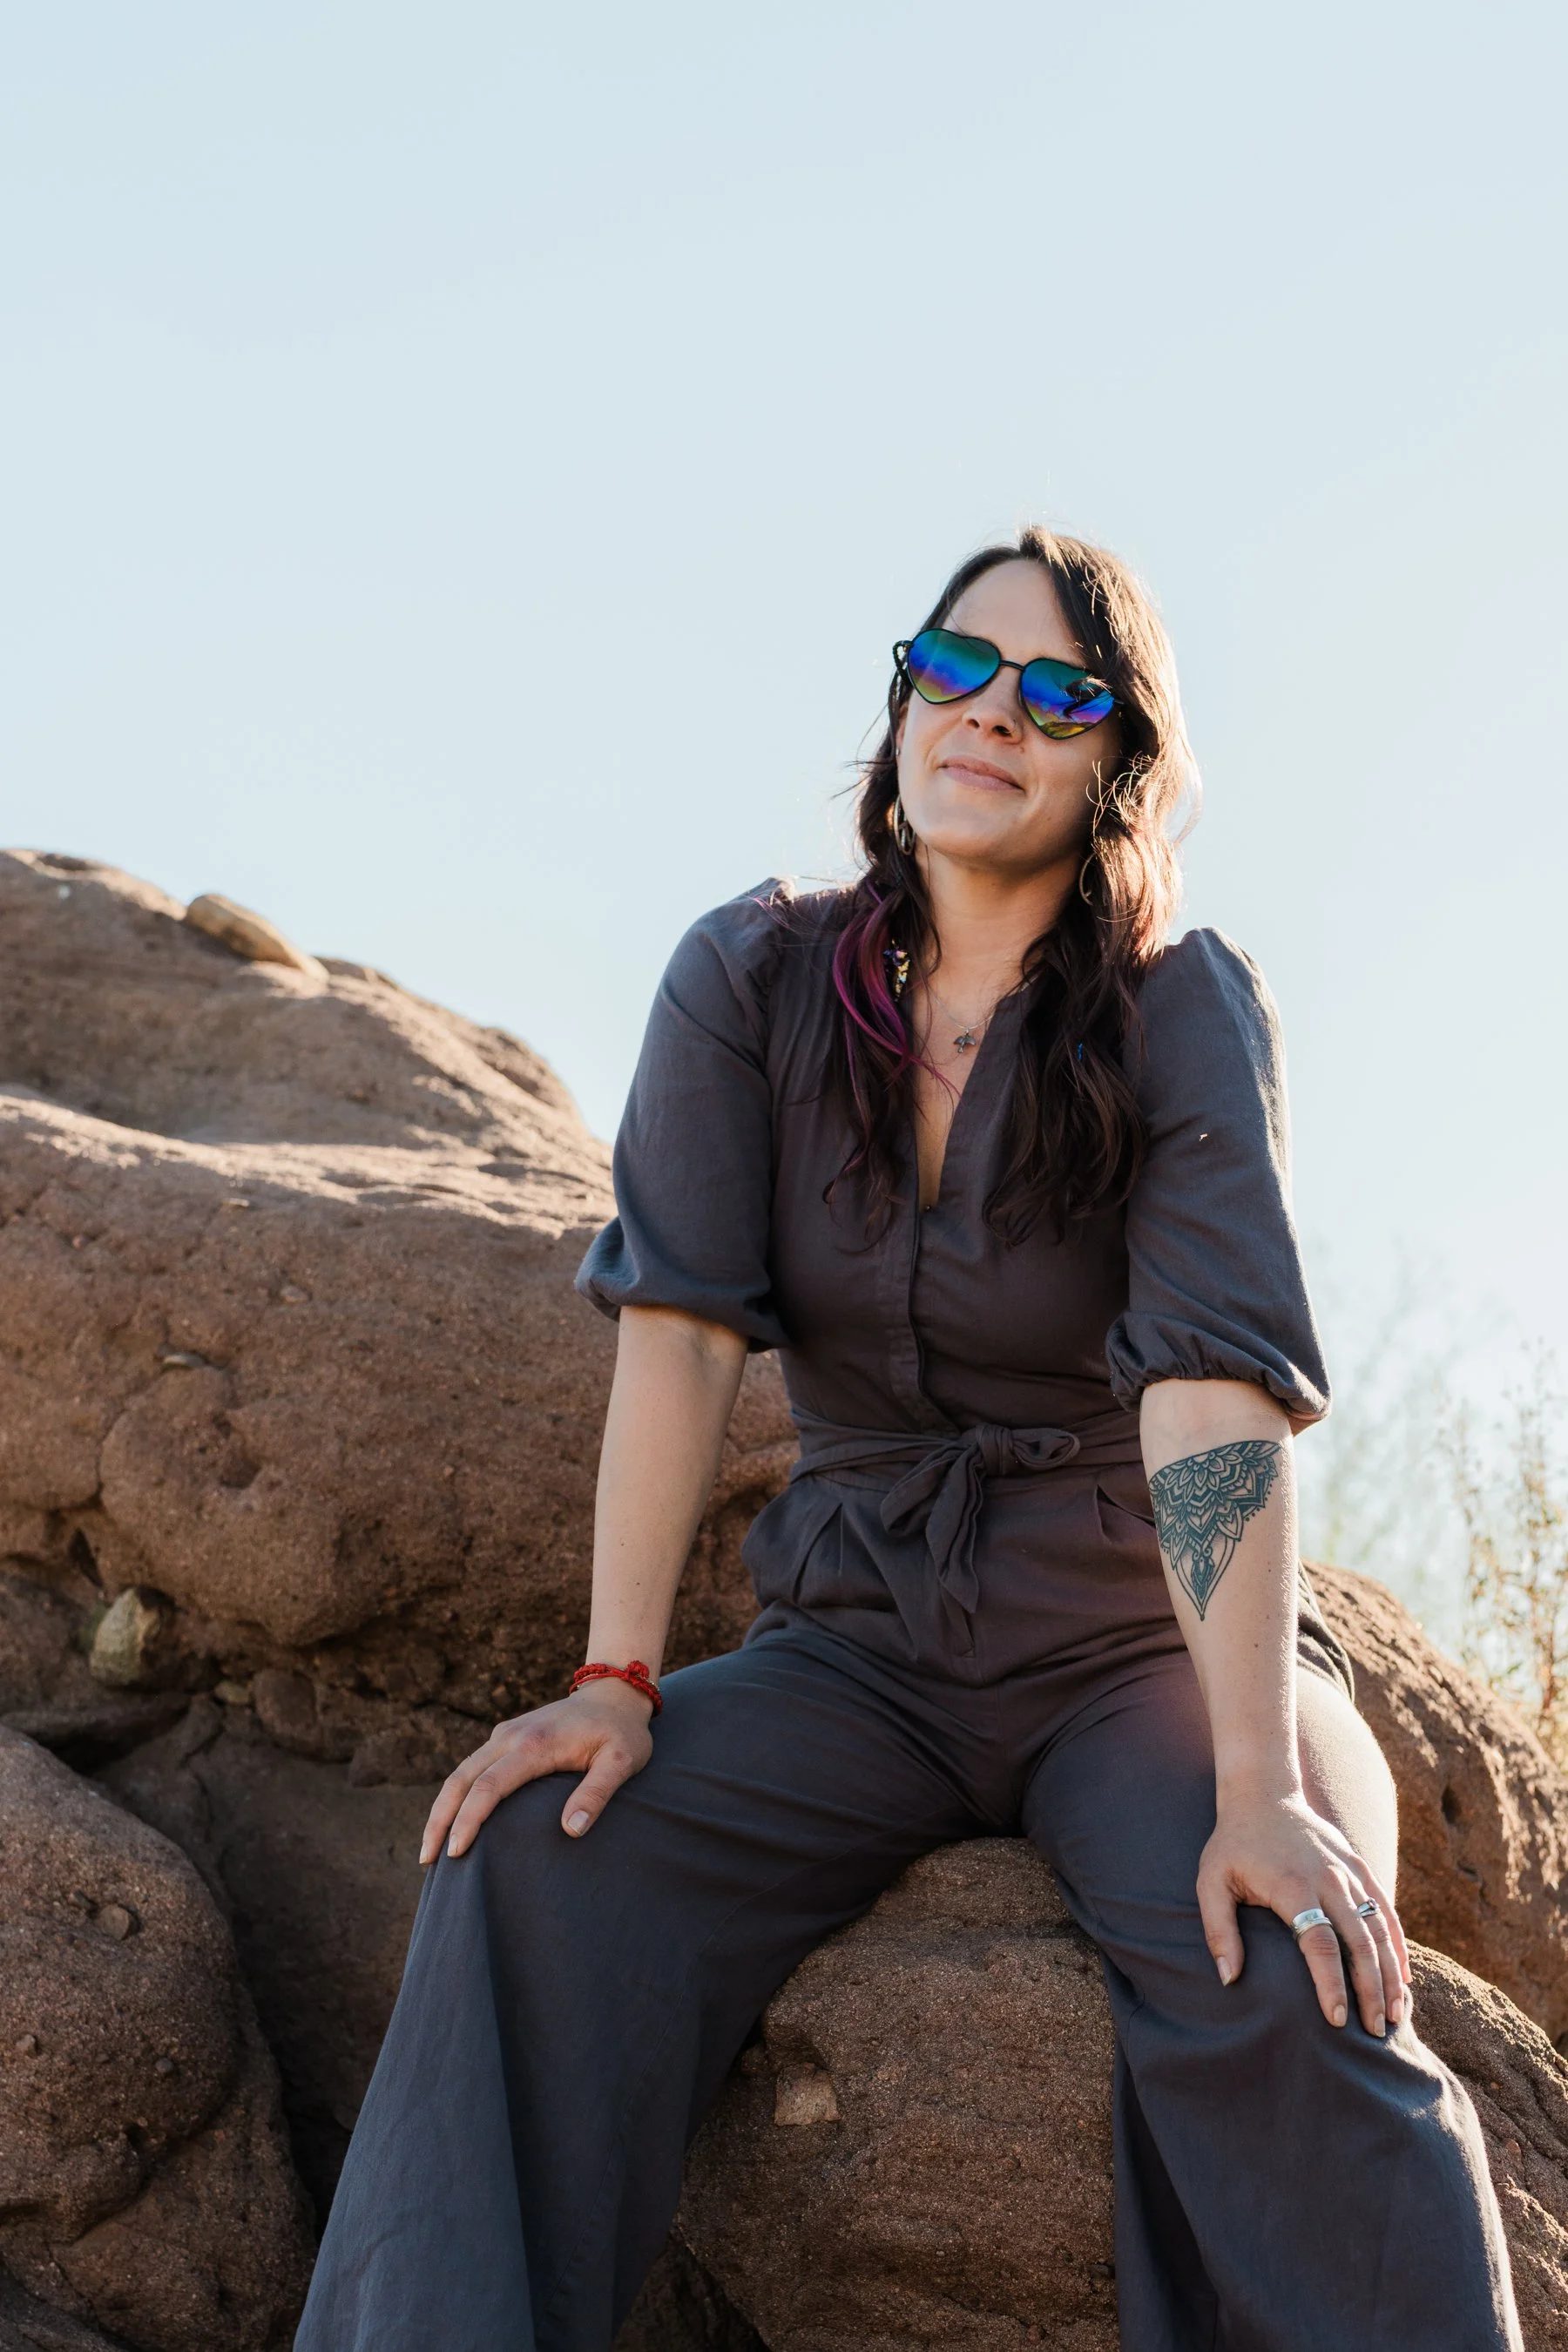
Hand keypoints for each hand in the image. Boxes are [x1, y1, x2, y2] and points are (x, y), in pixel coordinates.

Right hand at [418, 1680, 654, 1863]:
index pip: (489, 1786)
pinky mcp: (505, 1738)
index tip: (455, 1853)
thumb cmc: (621, 1732)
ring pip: (459, 1773)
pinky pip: (471, 1768)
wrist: (613, 1693)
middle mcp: (510, 1737)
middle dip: (439, 1820)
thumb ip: (597, 1792)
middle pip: (460, 1780)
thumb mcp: (623, 1761)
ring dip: (441, 1809)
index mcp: (535, 1745)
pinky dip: (455, 1796)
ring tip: (430, 1850)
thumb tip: (571, 1831)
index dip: (468, 1820)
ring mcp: (504, 1735)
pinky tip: (451, 1821)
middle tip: (427, 1862)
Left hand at [1198, 1788, 1410, 2034]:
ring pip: (1379, 1929)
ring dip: (1390, 1974)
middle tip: (1374, 2032)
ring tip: (1394, 2015)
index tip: (1337, 2020)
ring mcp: (1349, 1871)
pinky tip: (1402, 1978)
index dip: (1331, 1984)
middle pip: (1360, 1942)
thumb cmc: (1233, 1845)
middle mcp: (1329, 1879)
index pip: (1320, 1944)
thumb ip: (1218, 1930)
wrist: (1263, 1793)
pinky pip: (1385, 1910)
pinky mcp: (1360, 1866)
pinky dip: (1397, 1945)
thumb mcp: (1211, 1882)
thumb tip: (1228, 1980)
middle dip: (1370, 1990)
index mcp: (1293, 1886)